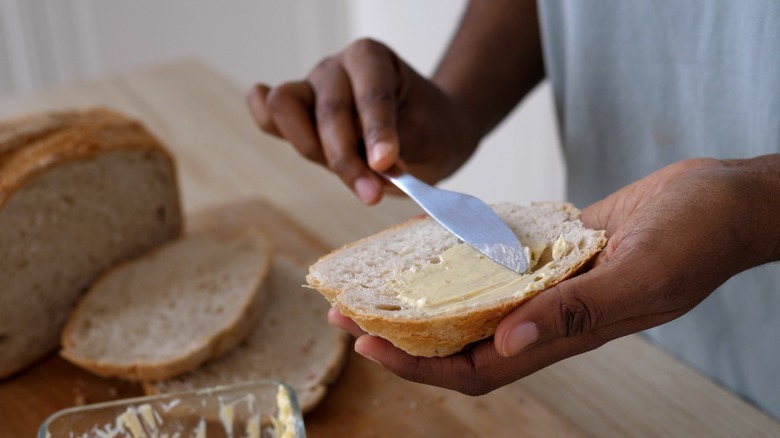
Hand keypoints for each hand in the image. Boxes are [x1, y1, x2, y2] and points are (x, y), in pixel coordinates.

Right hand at [247, 39, 478, 204]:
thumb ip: (399, 149)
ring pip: (287, 108)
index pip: (370, 95)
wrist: (428, 132)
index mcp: (373, 59)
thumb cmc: (429, 129)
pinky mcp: (296, 114)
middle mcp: (337, 68)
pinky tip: (288, 138)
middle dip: (346, 158)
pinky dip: (274, 128)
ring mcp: (311, 88)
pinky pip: (269, 117)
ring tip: (351, 180)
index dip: (376, 132)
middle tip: (372, 194)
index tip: (386, 165)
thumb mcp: (428, 138)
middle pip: (328, 109)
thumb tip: (372, 168)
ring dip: (313, 150)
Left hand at [333, 157, 769, 394]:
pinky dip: (458, 259)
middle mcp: (547, 317)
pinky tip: (427, 243)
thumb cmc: (694, 239)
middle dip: (400, 334)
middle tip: (345, 311)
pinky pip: (493, 265)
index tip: (366, 344)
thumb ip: (576, 311)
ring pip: (471, 303)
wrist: (719, 203)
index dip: (418, 366)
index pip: (476, 368)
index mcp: (565, 333)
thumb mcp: (638, 275)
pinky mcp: (552, 255)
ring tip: (372, 280)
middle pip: (460, 339)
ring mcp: (548, 286)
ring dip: (422, 297)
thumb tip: (508, 341)